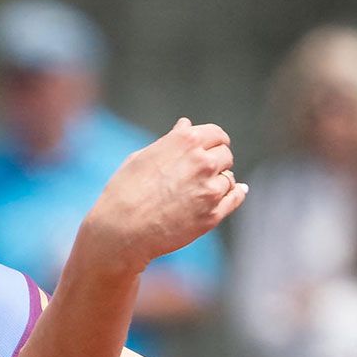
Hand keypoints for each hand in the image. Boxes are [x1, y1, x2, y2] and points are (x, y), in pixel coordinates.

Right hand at [79, 119, 245, 269]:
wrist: (121, 231)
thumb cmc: (124, 192)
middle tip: (204, 172)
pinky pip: (235, 198)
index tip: (213, 148)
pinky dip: (236, 194)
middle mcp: (202, 162)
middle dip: (217, 161)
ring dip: (220, 181)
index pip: (217, 134)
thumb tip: (186, 125)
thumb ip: (170, 141)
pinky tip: (235, 192)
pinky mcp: (213, 215)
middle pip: (226, 155)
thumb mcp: (142, 157)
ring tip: (201, 190)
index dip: (215, 141)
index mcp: (185, 141)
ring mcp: (210, 189)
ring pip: (229, 178)